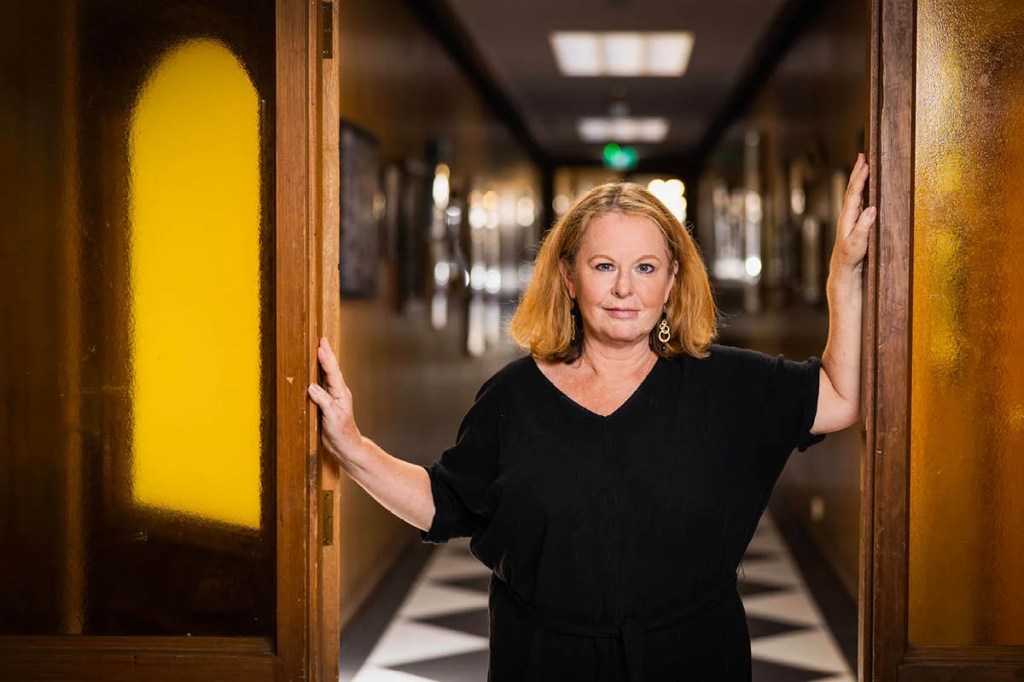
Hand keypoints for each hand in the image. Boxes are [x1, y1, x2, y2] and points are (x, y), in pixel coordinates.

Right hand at [308, 337, 362, 461]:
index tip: (321, 346)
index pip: (332, 372)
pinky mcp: (327, 403)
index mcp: (341, 394)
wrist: (345, 446)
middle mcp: (338, 392)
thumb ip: (323, 401)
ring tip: (319, 350)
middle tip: (322, 340)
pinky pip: (322, 385)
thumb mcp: (332, 417)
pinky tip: (314, 372)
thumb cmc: (342, 433)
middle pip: (331, 370)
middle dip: (327, 354)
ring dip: (323, 362)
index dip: (327, 359)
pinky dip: (319, 375)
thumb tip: (311, 387)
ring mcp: (333, 397)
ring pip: (328, 375)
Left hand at [831, 153, 876, 274]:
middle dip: (857, 171)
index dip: (860, 179)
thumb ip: (863, 226)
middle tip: (862, 155)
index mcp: (847, 217)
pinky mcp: (855, 220)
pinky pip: (858, 199)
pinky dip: (862, 188)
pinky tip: (866, 183)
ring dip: (859, 177)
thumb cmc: (850, 256)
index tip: (865, 165)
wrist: (844, 267)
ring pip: (855, 192)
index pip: (854, 194)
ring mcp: (850, 216)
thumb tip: (872, 208)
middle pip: (852, 188)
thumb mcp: (857, 243)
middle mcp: (847, 214)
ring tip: (864, 163)